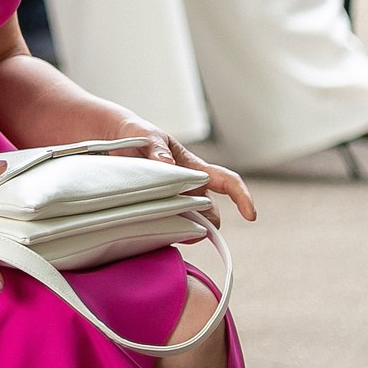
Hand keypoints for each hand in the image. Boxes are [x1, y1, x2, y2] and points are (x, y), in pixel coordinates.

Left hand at [114, 122, 256, 224]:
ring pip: (190, 223)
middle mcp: (190, 187)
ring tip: (160, 224)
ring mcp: (175, 200)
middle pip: (209, 212)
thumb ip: (157, 149)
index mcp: (194, 168)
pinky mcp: (158, 209)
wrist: (116, 139)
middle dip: (203, 222)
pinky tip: (149, 230)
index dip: (242, 198)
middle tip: (178, 222)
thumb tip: (169, 164)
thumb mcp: (147, 137)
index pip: (227, 182)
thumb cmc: (139, 135)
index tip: (250, 215)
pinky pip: (169, 227)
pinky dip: (165, 232)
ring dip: (183, 228)